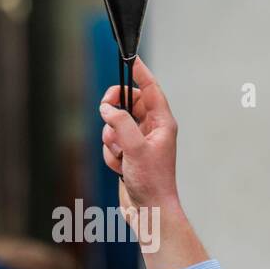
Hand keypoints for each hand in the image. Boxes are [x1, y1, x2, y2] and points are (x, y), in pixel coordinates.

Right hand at [97, 57, 209, 268]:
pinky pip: (111, 143)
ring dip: (111, 139)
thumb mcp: (135, 148)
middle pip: (127, 104)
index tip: (129, 58)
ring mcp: (139, 142)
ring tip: (121, 156)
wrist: (149, 210)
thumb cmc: (151, 181)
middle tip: (106, 113)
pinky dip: (110, 154)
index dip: (140, 73)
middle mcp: (153, 130)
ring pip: (114, 124)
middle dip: (114, 111)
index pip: (151, 90)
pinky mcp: (129, 154)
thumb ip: (121, 123)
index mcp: (163, 124)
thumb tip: (107, 108)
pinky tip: (120, 168)